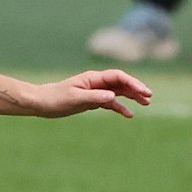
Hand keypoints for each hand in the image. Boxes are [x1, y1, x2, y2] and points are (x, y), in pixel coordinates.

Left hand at [31, 69, 153, 118]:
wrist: (42, 103)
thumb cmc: (56, 98)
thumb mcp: (75, 99)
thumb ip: (95, 97)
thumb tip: (113, 97)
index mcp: (93, 78)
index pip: (118, 77)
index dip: (132, 83)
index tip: (143, 91)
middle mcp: (96, 82)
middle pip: (121, 83)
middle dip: (136, 88)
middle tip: (149, 97)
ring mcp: (95, 91)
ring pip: (118, 92)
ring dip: (132, 97)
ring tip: (146, 103)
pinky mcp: (92, 100)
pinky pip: (110, 103)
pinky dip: (120, 107)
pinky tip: (129, 115)